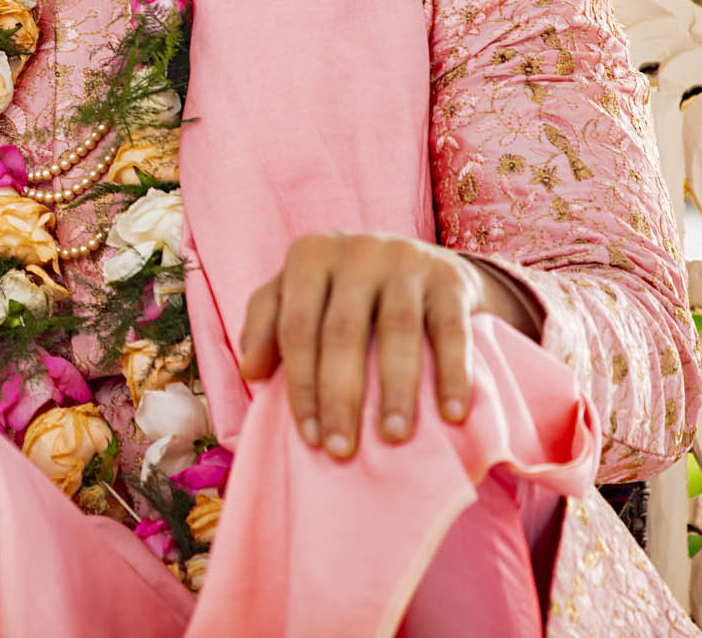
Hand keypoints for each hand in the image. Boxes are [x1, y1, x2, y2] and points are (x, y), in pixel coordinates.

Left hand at [235, 232, 533, 459]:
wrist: (424, 264)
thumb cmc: (346, 292)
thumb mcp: (301, 296)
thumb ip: (268, 326)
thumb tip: (249, 372)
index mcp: (310, 256)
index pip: (296, 328)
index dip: (300, 385)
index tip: (310, 439)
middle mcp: (356, 251)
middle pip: (342, 332)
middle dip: (340, 397)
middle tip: (342, 450)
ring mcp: (405, 260)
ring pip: (397, 331)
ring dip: (395, 390)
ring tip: (394, 436)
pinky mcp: (450, 278)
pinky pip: (451, 331)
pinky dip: (452, 374)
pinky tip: (451, 414)